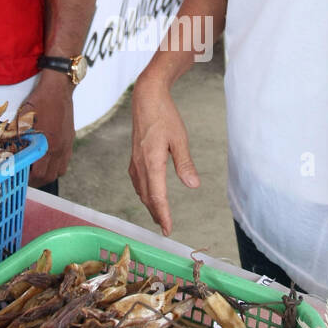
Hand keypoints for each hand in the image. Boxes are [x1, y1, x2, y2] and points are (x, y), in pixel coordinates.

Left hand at [20, 70, 74, 185]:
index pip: (38, 173)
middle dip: (37, 181)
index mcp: (47, 144)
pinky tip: (48, 158)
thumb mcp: (22, 119)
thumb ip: (14, 136)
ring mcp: (67, 145)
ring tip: (38, 171)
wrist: (58, 88)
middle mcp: (59, 148)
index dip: (28, 180)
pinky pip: (65, 160)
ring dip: (48, 174)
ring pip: (60, 171)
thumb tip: (3, 148)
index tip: (19, 178)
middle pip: (50, 176)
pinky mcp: (70, 140)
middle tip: (26, 178)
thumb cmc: (39, 101)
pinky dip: (57, 164)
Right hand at [128, 74, 198, 235]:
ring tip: (160, 216)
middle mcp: (140, 165)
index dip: (163, 215)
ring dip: (150, 205)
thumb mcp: (180, 139)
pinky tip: (149, 195)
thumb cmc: (164, 116)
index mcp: (152, 162)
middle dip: (157, 214)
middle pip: (148, 197)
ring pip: (141, 191)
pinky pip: (138, 182)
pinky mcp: (134, 157)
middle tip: (166, 229)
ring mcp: (135, 161)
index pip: (157, 196)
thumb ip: (185, 164)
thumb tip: (193, 186)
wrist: (146, 98)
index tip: (169, 229)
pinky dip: (144, 193)